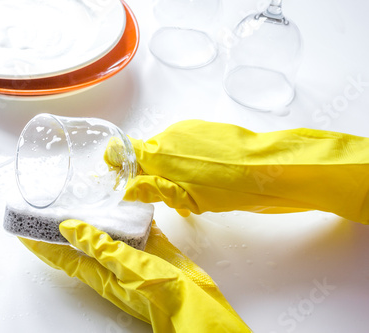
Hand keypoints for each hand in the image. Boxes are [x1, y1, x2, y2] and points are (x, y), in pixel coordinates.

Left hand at [19, 220, 250, 332]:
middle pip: (79, 243)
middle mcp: (111, 264)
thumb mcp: (127, 267)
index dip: (41, 245)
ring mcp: (131, 257)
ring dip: (94, 218)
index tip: (24, 231)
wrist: (197, 306)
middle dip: (63, 227)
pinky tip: (128, 202)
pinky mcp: (151, 250)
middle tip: (50, 206)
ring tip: (83, 197)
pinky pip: (133, 229)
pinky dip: (126, 216)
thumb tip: (68, 228)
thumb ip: (99, 246)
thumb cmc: (162, 294)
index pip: (60, 256)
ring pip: (106, 234)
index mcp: (99, 272)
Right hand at [108, 120, 368, 223]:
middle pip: (145, 153)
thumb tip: (127, 189)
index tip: (121, 178)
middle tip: (167, 196)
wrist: (266, 167)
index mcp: (160, 152)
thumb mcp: (187, 198)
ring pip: (166, 150)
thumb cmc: (227, 186)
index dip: (116, 163)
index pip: (122, 149)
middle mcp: (169, 135)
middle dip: (149, 172)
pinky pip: (183, 144)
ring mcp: (188, 129)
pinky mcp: (204, 129)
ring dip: (169, 168)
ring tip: (191, 190)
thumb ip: (153, 190)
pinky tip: (203, 177)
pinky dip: (185, 160)